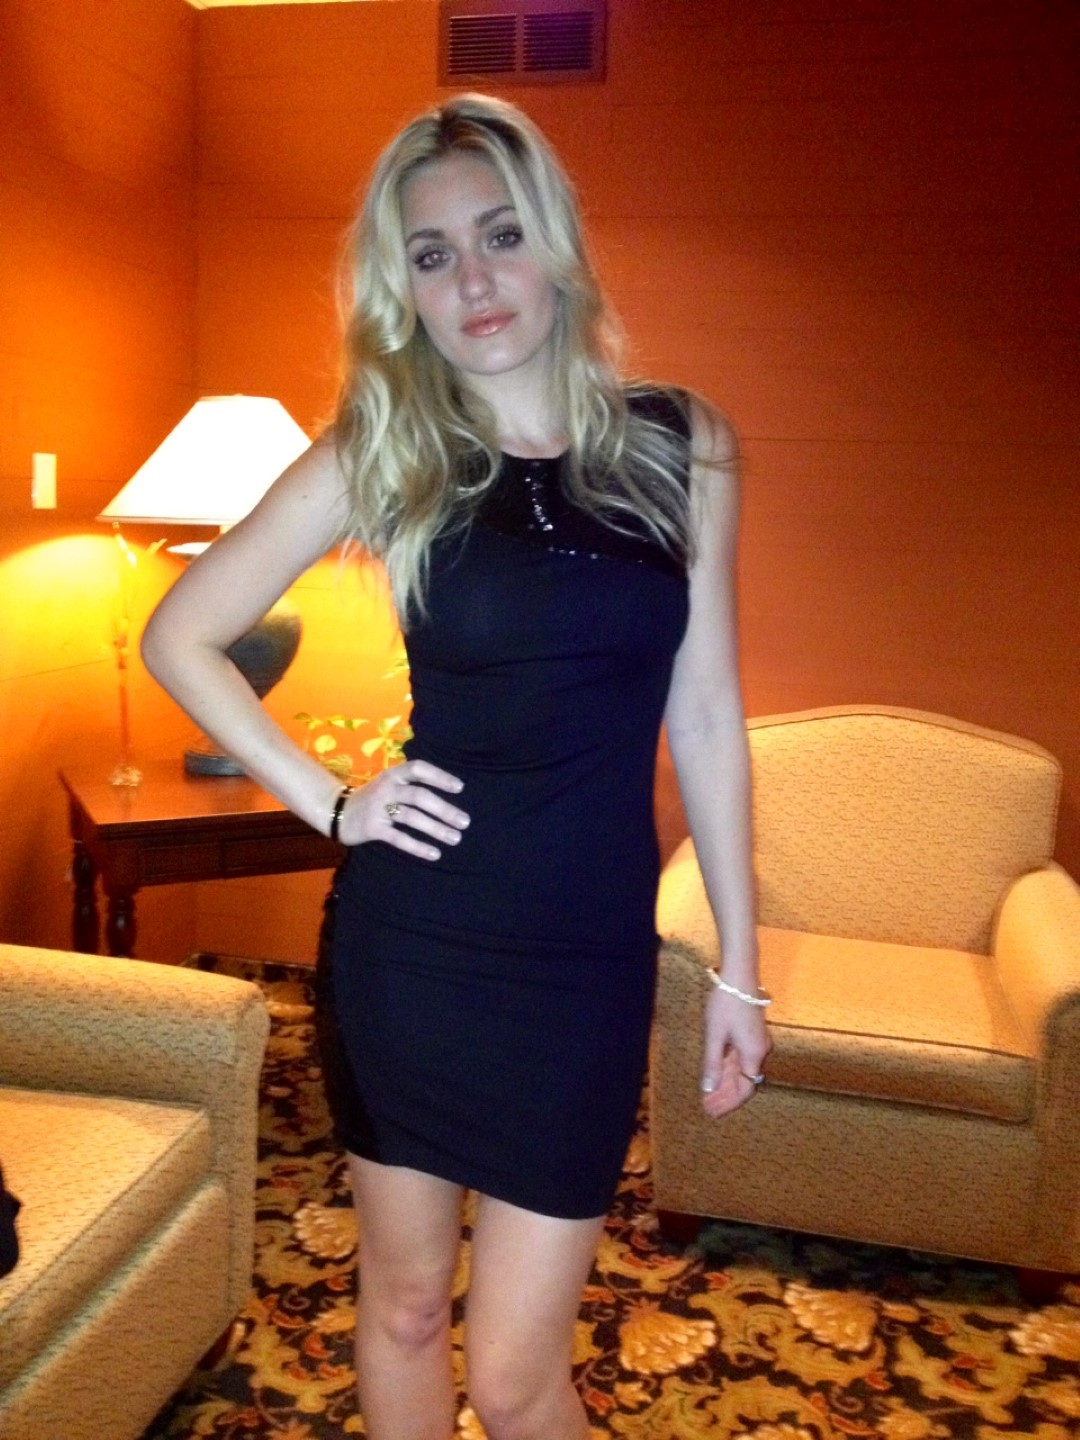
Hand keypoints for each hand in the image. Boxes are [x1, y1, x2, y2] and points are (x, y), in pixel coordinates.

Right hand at [335, 760, 468, 860]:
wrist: (336, 811)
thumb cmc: (373, 798)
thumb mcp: (388, 784)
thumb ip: (411, 785)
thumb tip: (448, 795)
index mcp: (392, 774)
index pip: (418, 769)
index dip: (439, 776)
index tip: (459, 787)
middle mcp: (386, 788)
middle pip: (419, 796)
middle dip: (444, 809)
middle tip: (464, 822)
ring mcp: (378, 808)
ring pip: (412, 818)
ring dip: (436, 829)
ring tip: (455, 838)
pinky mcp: (373, 829)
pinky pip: (399, 838)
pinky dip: (418, 846)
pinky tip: (435, 853)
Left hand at [699, 987, 771, 1117]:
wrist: (740, 973)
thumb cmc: (727, 1002)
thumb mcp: (715, 1034)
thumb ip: (712, 1063)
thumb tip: (709, 1089)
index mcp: (753, 1053)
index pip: (745, 1089)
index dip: (729, 1103)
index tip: (712, 1112)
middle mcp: (759, 1050)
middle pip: (744, 1081)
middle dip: (725, 1096)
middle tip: (707, 1107)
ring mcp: (756, 1041)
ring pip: (742, 1070)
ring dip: (726, 1083)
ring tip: (709, 1094)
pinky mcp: (751, 1032)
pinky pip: (741, 1058)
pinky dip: (728, 1068)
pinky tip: (717, 1073)